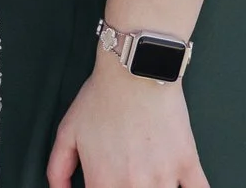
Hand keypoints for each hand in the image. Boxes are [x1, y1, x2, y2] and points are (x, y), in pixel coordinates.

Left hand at [46, 60, 207, 187]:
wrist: (135, 70)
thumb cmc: (103, 97)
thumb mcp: (67, 131)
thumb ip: (58, 168)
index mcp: (103, 182)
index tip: (107, 185)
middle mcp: (133, 185)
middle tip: (130, 178)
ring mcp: (163, 177)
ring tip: (148, 178)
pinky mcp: (187, 164)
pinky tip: (183, 187)